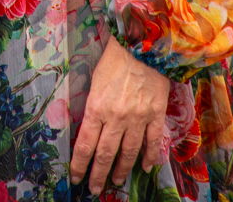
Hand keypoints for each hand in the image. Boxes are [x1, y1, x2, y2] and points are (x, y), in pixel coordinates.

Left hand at [70, 38, 170, 194]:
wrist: (143, 44)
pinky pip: (152, 141)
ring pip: (129, 152)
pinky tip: (147, 167)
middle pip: (106, 154)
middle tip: (94, 189)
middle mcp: (116, 118)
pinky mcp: (156, 114)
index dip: (79, 164)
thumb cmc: (114, 59)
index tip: (76, 177)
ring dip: (122, 169)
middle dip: (98, 174)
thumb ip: (93, 106)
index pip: (85, 144)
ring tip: (117, 181)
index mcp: (97, 108)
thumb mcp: (94, 82)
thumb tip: (90, 127)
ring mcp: (138, 118)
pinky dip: (150, 156)